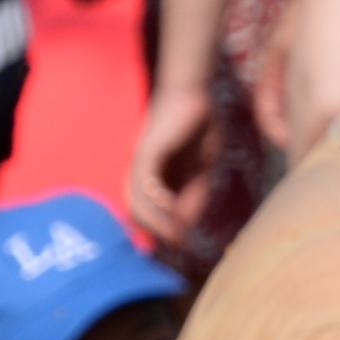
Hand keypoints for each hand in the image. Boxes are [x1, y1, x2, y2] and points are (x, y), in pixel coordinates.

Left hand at [126, 81, 217, 242]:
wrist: (193, 93)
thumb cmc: (197, 127)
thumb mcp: (201, 168)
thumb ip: (193, 194)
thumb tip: (185, 224)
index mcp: (152, 181)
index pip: (151, 216)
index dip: (165, 233)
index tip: (183, 246)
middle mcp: (139, 176)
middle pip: (139, 215)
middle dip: (159, 233)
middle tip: (179, 245)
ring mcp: (139, 166)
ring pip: (139, 204)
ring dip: (158, 223)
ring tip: (176, 234)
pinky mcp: (145, 154)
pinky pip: (145, 185)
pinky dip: (158, 201)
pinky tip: (173, 209)